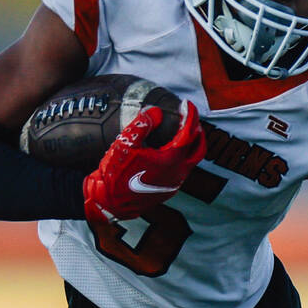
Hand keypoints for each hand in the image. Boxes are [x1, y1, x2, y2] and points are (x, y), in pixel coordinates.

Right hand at [83, 102, 205, 223]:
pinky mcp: (170, 189)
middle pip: (199, 147)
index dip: (190, 115)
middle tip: (190, 117)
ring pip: (193, 160)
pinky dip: (184, 156)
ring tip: (185, 132)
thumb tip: (156, 111)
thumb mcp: (124, 145)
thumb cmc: (115, 175)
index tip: (187, 104)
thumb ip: (141, 125)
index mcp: (171, 159)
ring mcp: (175, 182)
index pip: (188, 132)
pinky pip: (184, 169)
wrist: (109, 203)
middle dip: (197, 130)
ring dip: (193, 144)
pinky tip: (172, 151)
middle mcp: (178, 172)